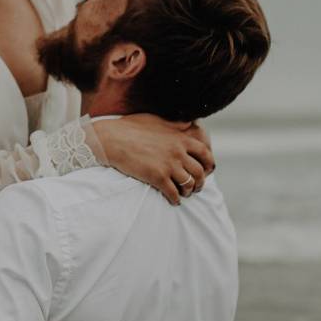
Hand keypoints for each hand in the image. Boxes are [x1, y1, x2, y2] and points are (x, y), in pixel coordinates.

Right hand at [92, 114, 214, 204]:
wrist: (112, 139)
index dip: (208, 164)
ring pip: (188, 184)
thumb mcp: (157, 120)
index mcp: (179, 138)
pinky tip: (172, 200)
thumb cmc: (131, 127)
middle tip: (196, 187)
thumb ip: (175, 124)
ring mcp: (168, 165)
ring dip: (188, 191)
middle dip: (200, 182)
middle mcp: (178, 152)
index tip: (207, 171)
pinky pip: (173, 193)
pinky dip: (175, 199)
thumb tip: (190, 122)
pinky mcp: (157, 177)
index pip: (205, 153)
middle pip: (199, 172)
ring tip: (183, 193)